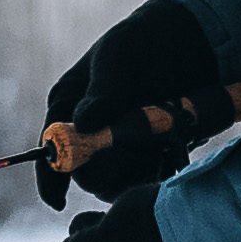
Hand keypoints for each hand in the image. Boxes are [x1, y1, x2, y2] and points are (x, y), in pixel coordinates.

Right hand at [40, 0, 237, 199]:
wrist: (190, 43)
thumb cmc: (143, 40)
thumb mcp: (119, 54)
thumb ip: (103, 88)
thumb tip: (84, 123)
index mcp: (68, 108)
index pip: (50, 151)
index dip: (51, 179)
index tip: (59, 200)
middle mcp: (90, 134)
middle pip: (87, 175)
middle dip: (107, 168)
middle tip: (137, 143)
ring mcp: (121, 149)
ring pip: (118, 183)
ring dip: (137, 171)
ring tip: (161, 139)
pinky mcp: (149, 157)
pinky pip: (147, 181)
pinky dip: (159, 172)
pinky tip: (173, 146)